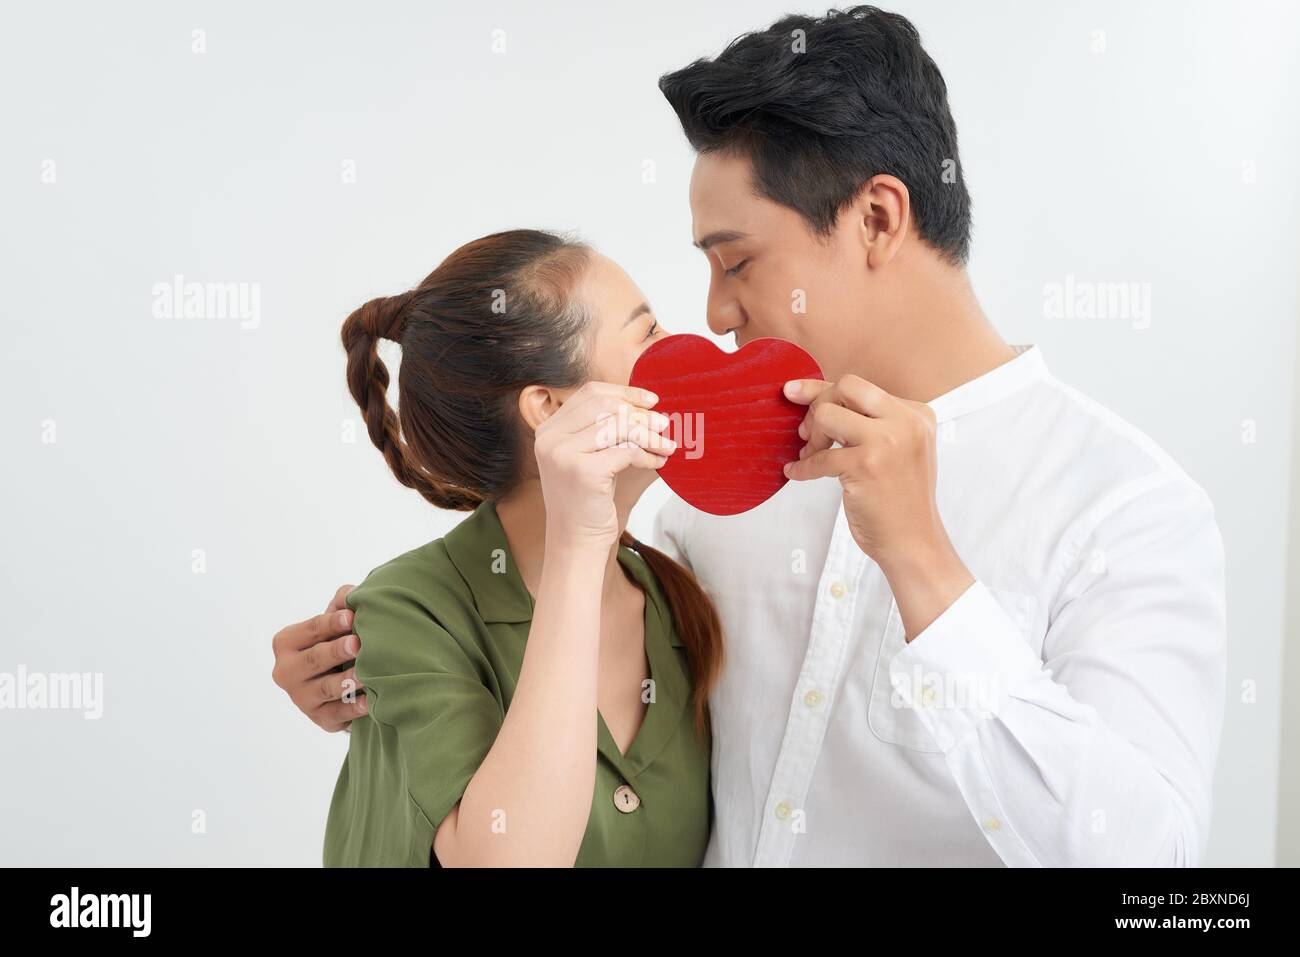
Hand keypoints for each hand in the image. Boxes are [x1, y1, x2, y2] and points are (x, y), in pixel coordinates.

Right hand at [271, 584, 368, 731]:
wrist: (340, 681)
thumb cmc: (336, 642)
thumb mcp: (335, 622)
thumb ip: (341, 604)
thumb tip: (351, 593)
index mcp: (286, 643)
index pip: (310, 630)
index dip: (331, 623)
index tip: (352, 617)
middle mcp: (286, 672)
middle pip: (315, 659)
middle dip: (336, 651)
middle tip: (357, 644)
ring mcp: (301, 698)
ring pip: (326, 688)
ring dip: (347, 680)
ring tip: (365, 673)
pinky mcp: (319, 718)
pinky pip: (338, 713)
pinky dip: (353, 708)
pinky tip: (368, 702)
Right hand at [534, 381, 675, 548]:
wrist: (576, 541)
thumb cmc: (587, 500)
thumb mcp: (591, 457)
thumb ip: (605, 429)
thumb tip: (647, 405)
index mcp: (549, 429)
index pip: (590, 393)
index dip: (624, 392)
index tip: (651, 400)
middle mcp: (550, 438)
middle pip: (605, 405)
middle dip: (640, 412)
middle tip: (664, 422)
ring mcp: (563, 453)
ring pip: (619, 426)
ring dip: (649, 434)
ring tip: (667, 444)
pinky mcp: (583, 471)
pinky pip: (627, 451)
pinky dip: (648, 455)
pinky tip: (658, 462)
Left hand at [781, 375, 972, 638]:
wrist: (914, 543)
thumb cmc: (898, 499)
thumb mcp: (895, 450)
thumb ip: (866, 422)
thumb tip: (808, 393)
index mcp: (916, 413)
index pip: (860, 387)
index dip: (822, 390)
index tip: (794, 393)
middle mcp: (906, 421)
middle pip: (845, 388)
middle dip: (817, 405)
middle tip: (807, 433)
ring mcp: (887, 442)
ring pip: (827, 415)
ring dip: (811, 437)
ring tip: (810, 456)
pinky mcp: (866, 466)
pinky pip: (818, 457)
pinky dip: (802, 467)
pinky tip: (797, 474)